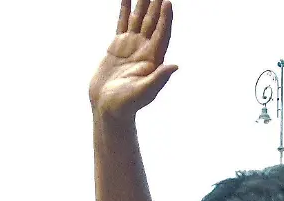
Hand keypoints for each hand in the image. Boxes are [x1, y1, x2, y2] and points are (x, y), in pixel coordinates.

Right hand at [89, 0, 176, 120]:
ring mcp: (131, 46)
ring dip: (143, 2)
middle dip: (155, 4)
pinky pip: (123, 23)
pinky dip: (125, 10)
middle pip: (152, 21)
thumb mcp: (143, 93)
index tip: (167, 2)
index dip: (165, 18)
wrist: (108, 108)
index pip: (162, 33)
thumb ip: (158, 78)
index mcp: (152, 59)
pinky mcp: (117, 46)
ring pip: (139, 18)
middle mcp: (144, 49)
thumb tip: (175, 66)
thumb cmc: (126, 105)